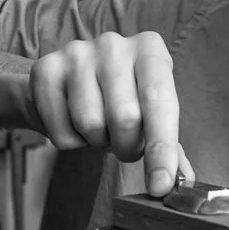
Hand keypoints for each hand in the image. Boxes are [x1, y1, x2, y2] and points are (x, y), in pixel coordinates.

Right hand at [26, 31, 193, 194]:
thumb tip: (183, 179)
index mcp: (150, 49)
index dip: (161, 147)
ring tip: (99, 128)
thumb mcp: (150, 113)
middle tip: (125, 144)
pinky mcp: (45, 69)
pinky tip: (73, 124)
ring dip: (97, 142)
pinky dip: (71, 142)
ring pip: (91, 124)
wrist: (64, 85)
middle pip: (125, 117)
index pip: (160, 100)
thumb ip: (169, 145)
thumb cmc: (117, 100)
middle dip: (128, 147)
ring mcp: (77, 53)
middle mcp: (114, 44)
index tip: (160, 184)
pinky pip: (61, 131)